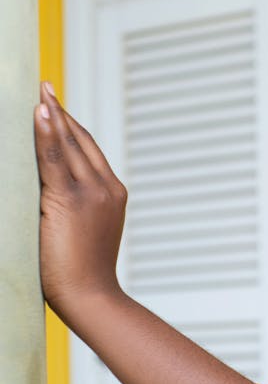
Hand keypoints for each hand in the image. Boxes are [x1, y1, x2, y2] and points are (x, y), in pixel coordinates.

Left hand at [33, 82, 127, 314]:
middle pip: (79, 140)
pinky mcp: (72, 200)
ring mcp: (92, 193)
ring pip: (68, 145)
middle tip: (43, 87)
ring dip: (51, 115)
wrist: (91, 296)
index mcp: (113, 194)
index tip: (54, 103)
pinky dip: (46, 134)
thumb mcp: (81, 230)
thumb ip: (71, 205)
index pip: (87, 149)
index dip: (69, 124)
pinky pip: (54, 160)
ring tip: (38, 92)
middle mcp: (106, 188)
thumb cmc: (81, 273)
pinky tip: (39, 113)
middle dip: (59, 112)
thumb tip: (47, 189)